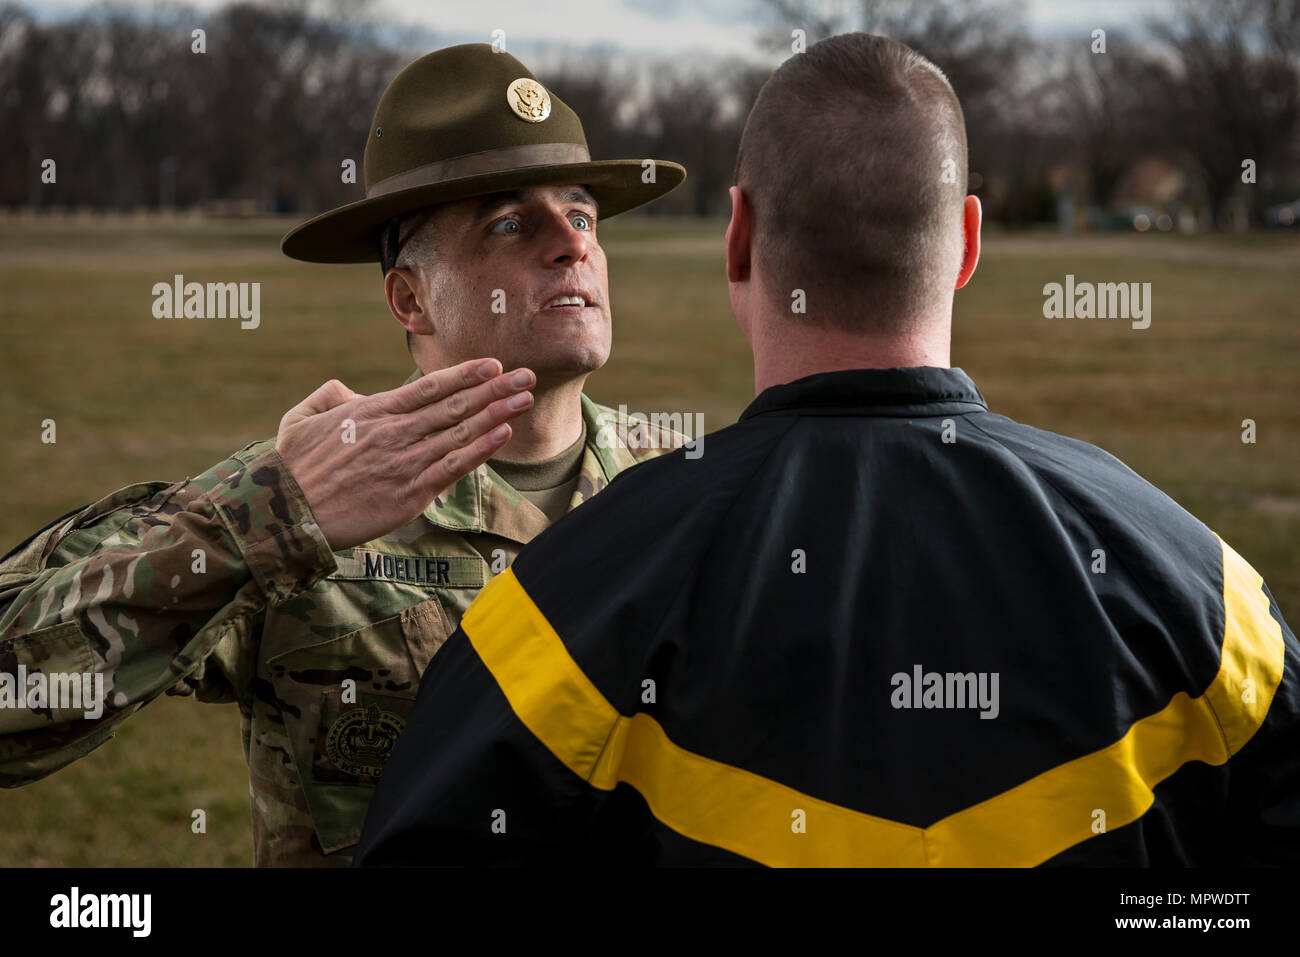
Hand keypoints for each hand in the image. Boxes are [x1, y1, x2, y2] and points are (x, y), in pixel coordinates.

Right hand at [275, 358, 533, 550]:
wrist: (287, 513)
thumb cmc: (291, 469)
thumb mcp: (300, 419)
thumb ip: (328, 396)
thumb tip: (351, 391)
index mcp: (372, 412)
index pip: (428, 387)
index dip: (464, 374)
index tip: (492, 364)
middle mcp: (395, 433)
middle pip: (455, 405)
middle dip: (494, 388)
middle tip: (526, 375)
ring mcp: (405, 462)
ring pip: (460, 432)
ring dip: (497, 413)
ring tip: (525, 398)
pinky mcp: (411, 493)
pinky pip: (454, 467)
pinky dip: (481, 449)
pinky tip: (504, 434)